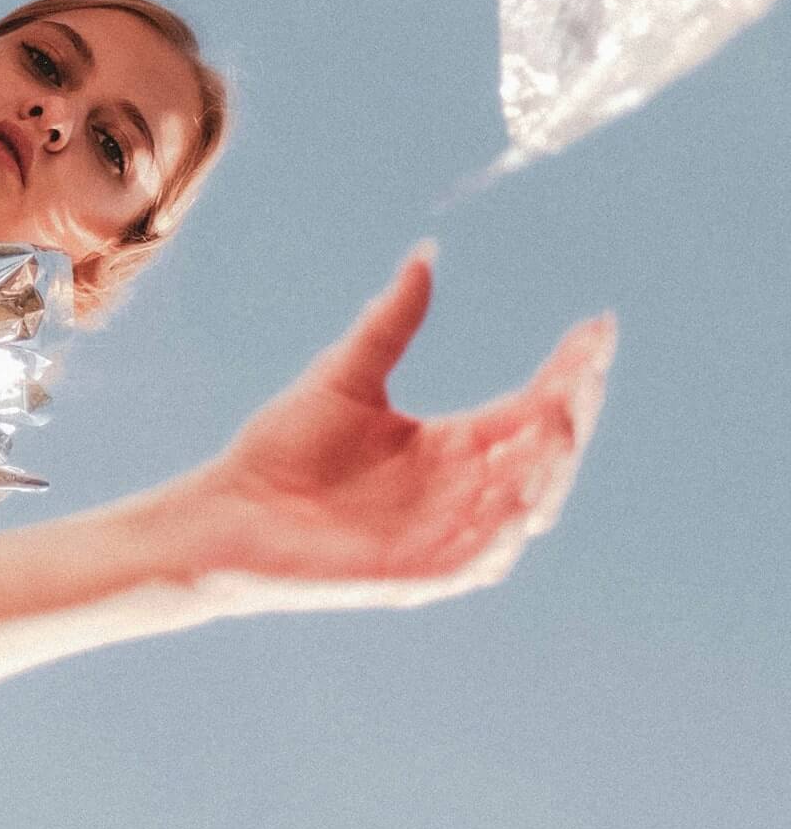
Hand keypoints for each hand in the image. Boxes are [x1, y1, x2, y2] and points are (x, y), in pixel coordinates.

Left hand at [195, 248, 612, 612]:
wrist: (229, 511)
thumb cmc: (283, 446)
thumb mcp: (346, 374)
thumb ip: (390, 322)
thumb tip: (426, 253)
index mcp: (453, 444)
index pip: (530, 406)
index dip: (569, 370)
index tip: (599, 326)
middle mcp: (463, 491)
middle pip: (544, 452)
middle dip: (573, 410)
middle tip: (586, 367)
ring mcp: (447, 536)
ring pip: (527, 505)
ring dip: (550, 465)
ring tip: (562, 417)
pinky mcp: (421, 575)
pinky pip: (482, 557)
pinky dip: (506, 528)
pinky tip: (522, 494)